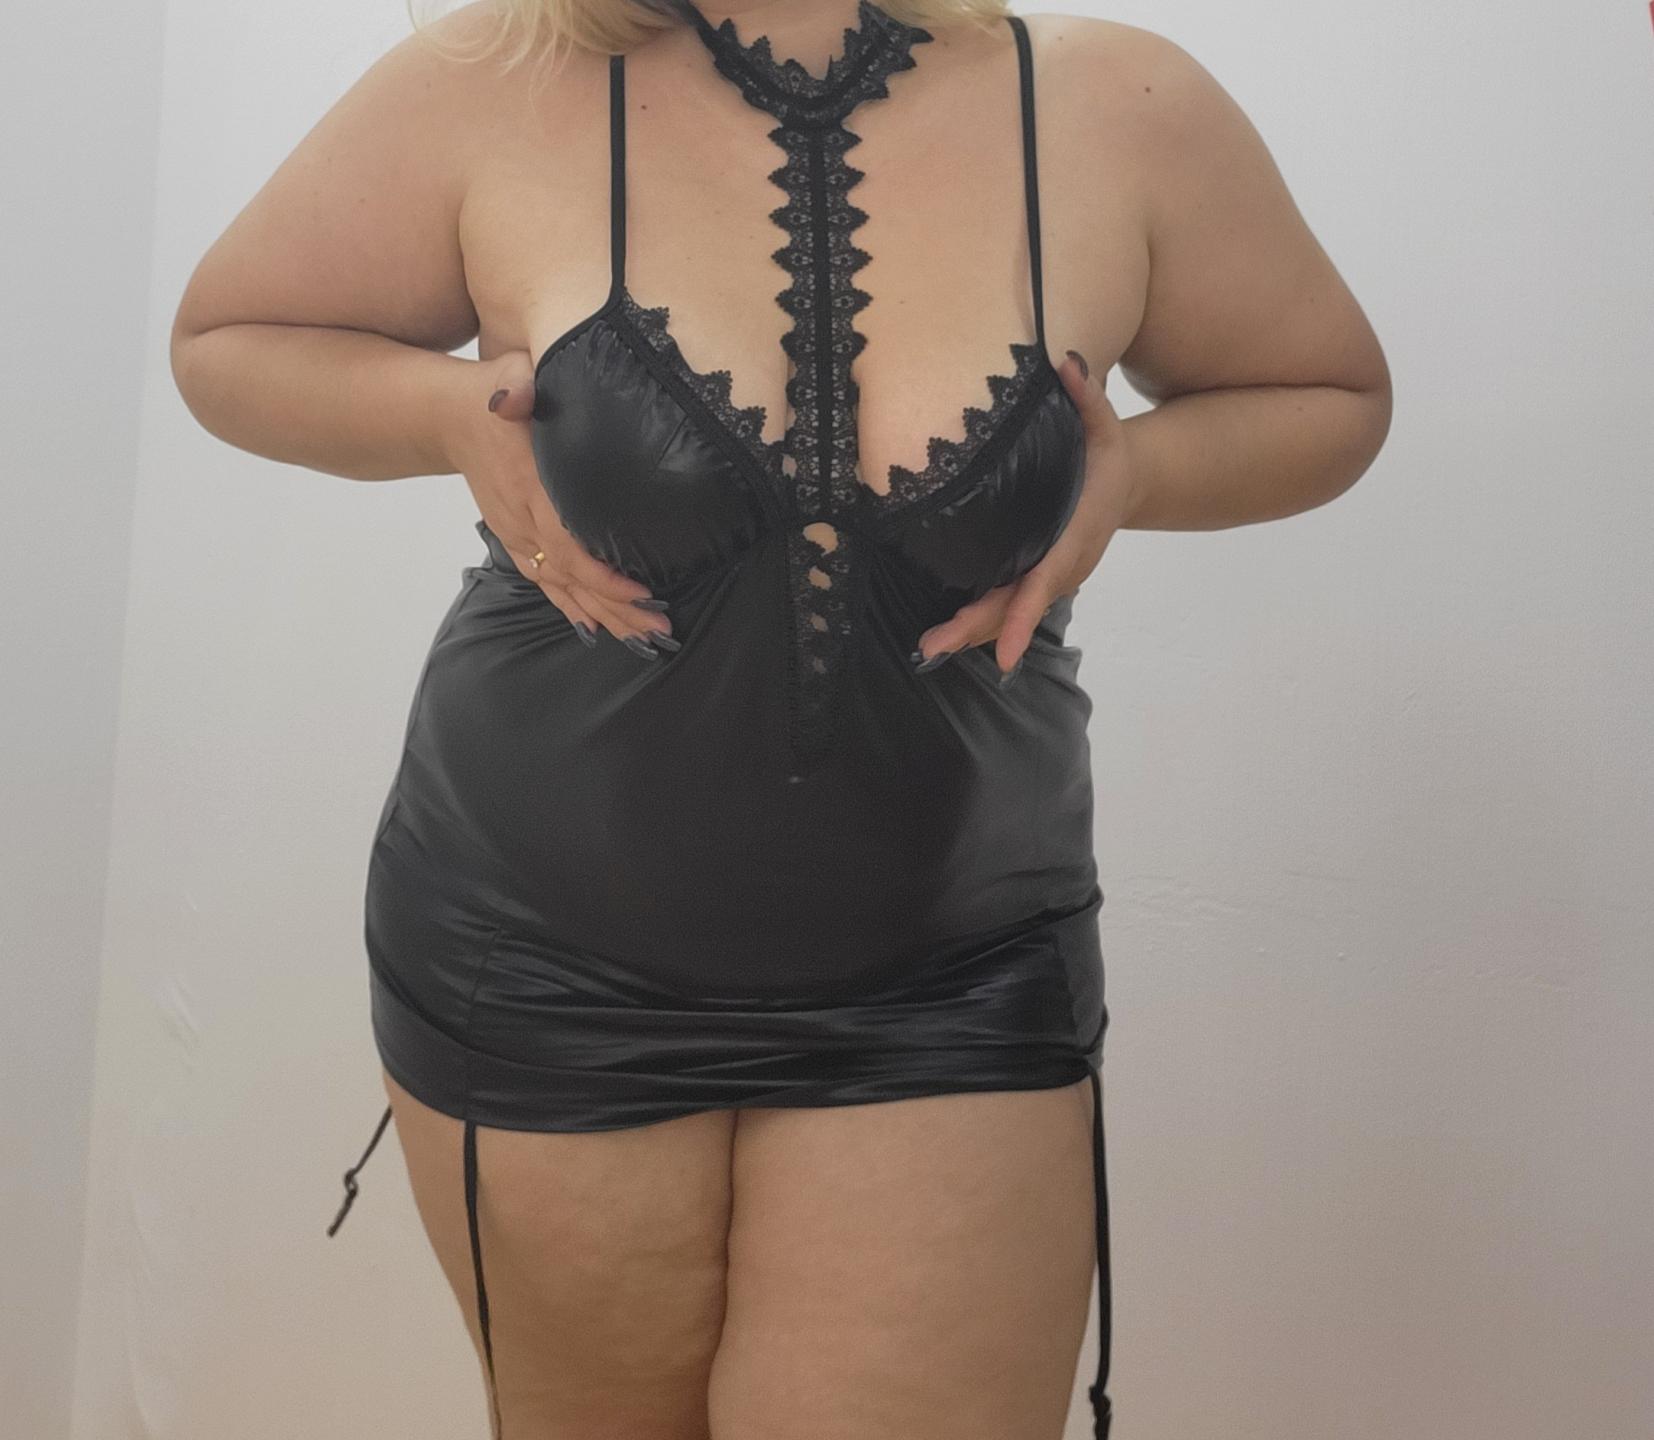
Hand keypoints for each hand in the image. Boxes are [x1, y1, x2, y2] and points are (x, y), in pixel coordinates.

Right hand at [446, 351, 678, 658]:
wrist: (450, 418)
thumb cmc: (492, 394)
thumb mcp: (507, 378)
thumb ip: (515, 386)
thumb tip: (512, 397)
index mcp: (526, 486)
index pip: (567, 542)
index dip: (603, 574)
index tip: (643, 590)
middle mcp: (521, 522)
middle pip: (572, 577)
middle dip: (618, 606)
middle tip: (661, 626)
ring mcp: (517, 535)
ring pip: (562, 587)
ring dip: (604, 614)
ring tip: (644, 636)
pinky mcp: (516, 539)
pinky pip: (546, 582)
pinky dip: (573, 606)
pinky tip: (599, 626)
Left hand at [911, 348, 1133, 680]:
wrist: (1129, 482)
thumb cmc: (1110, 453)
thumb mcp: (1106, 422)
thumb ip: (1087, 395)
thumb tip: (1065, 361)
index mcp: (1076, 536)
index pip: (1045, 580)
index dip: (1023, 617)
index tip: (1004, 652)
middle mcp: (1063, 566)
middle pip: (1016, 607)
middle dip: (977, 630)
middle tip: (932, 648)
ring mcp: (1051, 576)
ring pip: (1009, 613)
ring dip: (971, 633)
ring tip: (929, 649)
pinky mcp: (1037, 576)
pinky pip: (1007, 605)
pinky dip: (979, 623)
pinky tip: (945, 635)